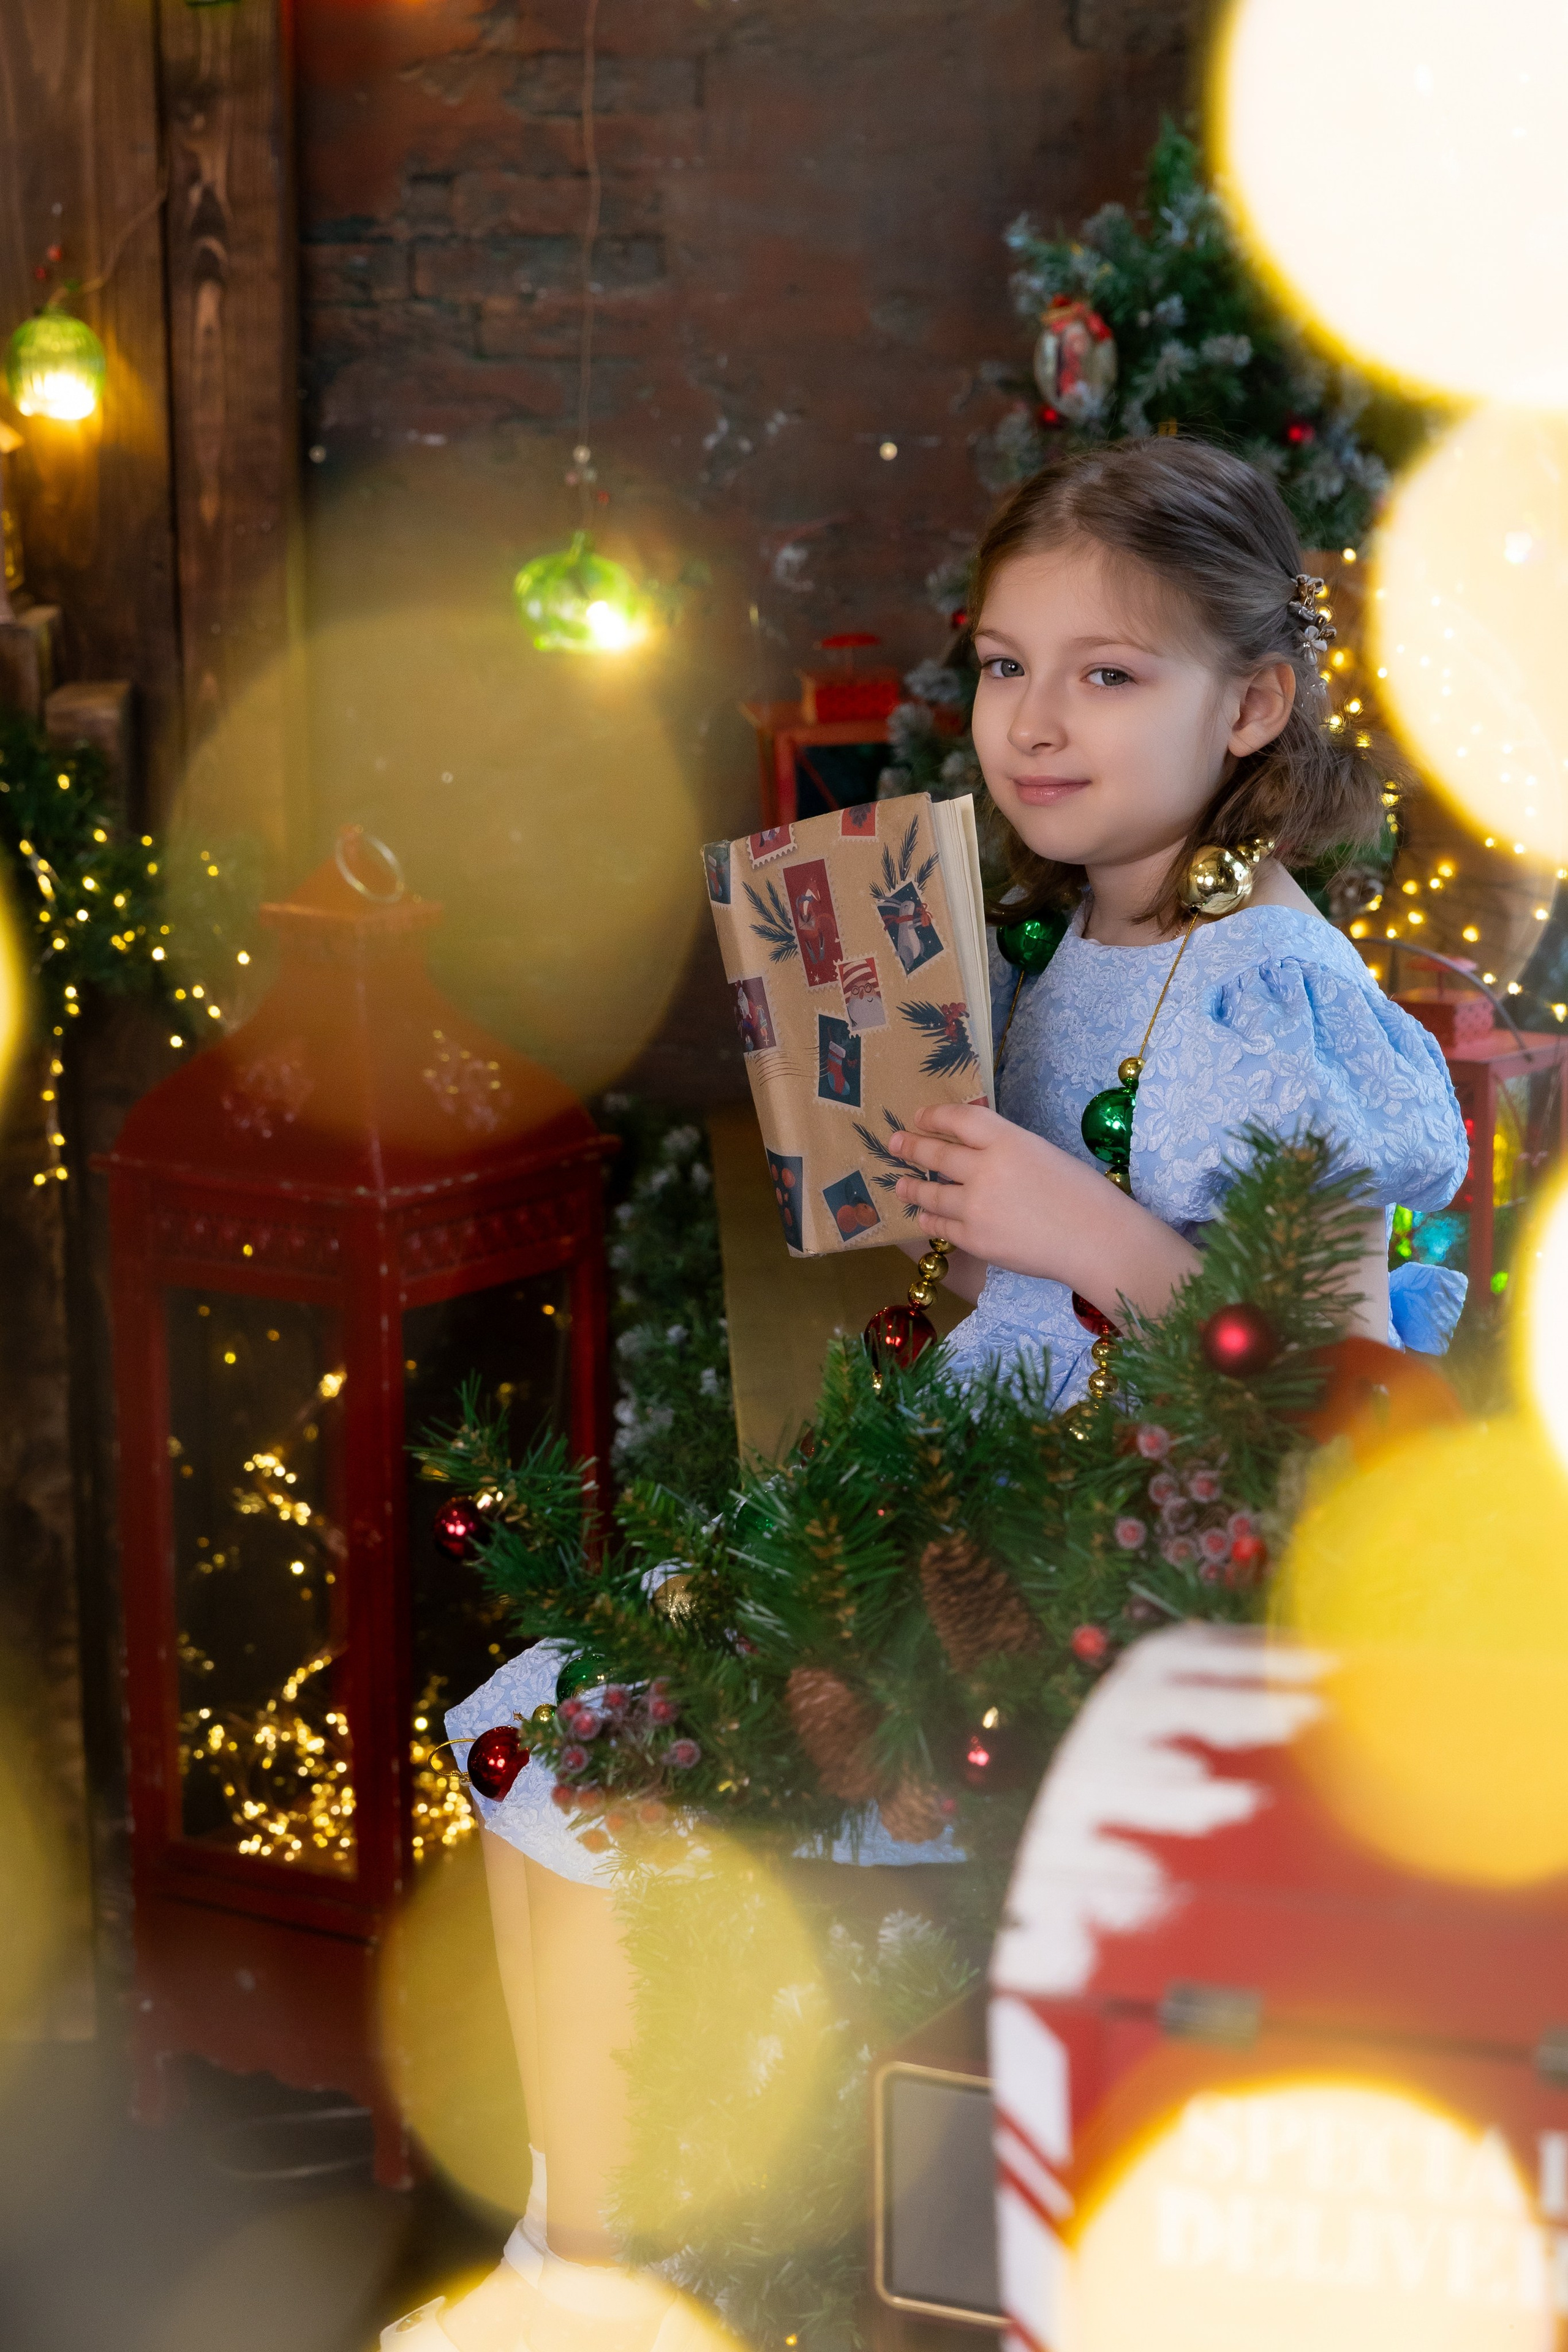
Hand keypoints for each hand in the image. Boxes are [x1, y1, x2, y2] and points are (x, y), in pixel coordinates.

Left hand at [890, 1104, 1101, 1282]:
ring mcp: (975, 1207)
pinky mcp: (975, 1239)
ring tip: (901, 1184)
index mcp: (1007, 1140)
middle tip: (894, 1143)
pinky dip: (930, 1219)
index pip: (958, 1119)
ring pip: (931, 1192)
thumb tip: (974, 1147)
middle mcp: (984, 1169)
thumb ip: (1006, 1148)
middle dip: (911, 1146)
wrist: (1096, 1239)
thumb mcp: (1042, 1153)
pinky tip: (925, 1216)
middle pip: (936, 1153)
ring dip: (912, 1186)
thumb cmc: (1082, 1193)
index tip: (919, 1116)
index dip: (934, 1116)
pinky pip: (941, 1226)